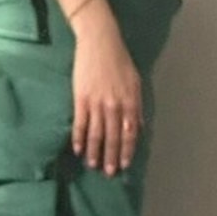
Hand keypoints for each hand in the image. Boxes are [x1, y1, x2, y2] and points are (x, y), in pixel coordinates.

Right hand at [70, 0, 142, 173]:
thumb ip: (137, 107)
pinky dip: (79, 138)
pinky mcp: (80, 98)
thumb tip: (138, 128)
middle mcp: (114, 106)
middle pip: (113, 138)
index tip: (124, 164)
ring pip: (96, 134)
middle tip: (109, 173)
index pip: (129, 134)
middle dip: (111, 157)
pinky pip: (80, 123)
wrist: (100, 42)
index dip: (127, 151)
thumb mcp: (136, 82)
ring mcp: (96, 103)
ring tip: (93, 165)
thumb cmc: (120, 61)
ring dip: (94, 152)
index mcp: (130, 102)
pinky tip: (78, 149)